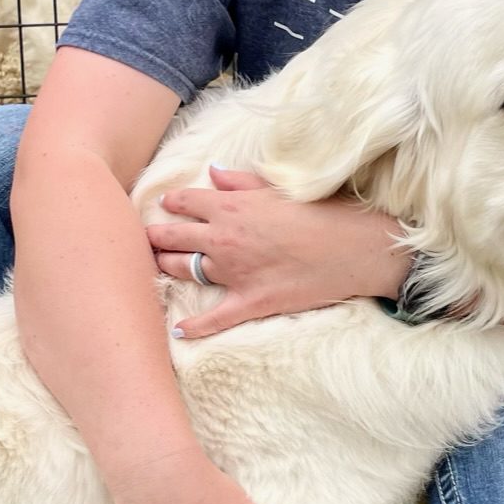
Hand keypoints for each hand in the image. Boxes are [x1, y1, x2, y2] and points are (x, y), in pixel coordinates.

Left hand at [148, 166, 407, 339]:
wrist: (358, 250)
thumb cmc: (327, 212)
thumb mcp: (283, 188)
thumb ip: (243, 181)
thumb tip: (213, 172)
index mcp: (232, 206)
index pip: (185, 202)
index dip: (172, 204)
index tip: (165, 206)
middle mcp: (224, 238)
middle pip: (173, 237)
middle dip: (156, 236)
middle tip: (146, 237)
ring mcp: (234, 273)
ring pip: (184, 271)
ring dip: (166, 267)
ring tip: (157, 265)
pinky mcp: (250, 302)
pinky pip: (213, 319)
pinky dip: (194, 327)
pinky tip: (178, 330)